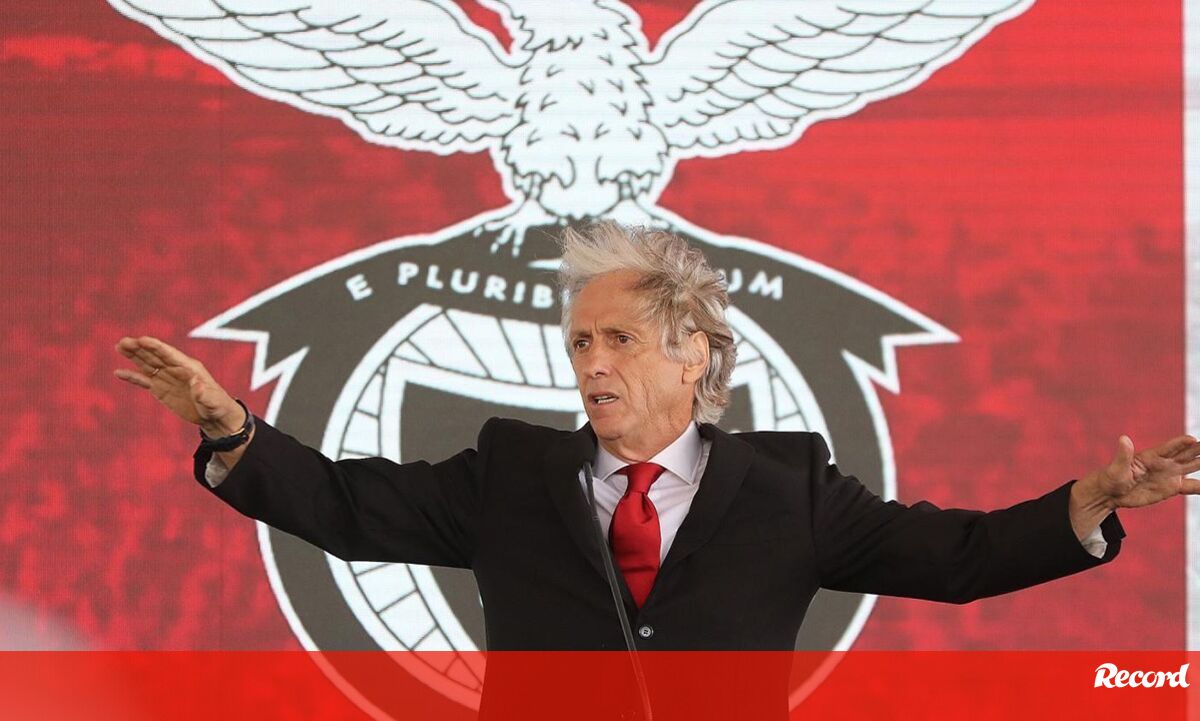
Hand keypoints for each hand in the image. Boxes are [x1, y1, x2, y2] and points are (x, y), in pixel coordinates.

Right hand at [113, 336, 243, 435]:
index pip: (169, 354)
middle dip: (139, 348)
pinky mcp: (161, 389)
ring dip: (133, 356)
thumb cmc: (217, 406)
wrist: (215, 417)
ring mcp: (167, 378)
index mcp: (189, 367)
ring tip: (119, 346)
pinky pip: (144, 381)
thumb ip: (204, 393)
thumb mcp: (212, 400)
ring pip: (147, 364)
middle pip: (155, 356)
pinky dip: (132, 376)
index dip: (155, 346)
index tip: (141, 340)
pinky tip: (118, 372)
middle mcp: (176, 369)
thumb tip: (197, 385)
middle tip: (123, 341)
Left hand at [1086, 435, 1199, 508]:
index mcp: (1152, 456)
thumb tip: (1123, 438)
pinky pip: (1191, 486)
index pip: (1171, 448)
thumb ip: (1123, 454)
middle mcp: (1165, 463)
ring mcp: (1170, 474)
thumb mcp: (1117, 467)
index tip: (1193, 439)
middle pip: (1188, 454)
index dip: (1182, 443)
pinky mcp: (1172, 487)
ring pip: (1193, 466)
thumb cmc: (1111, 477)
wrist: (1112, 493)